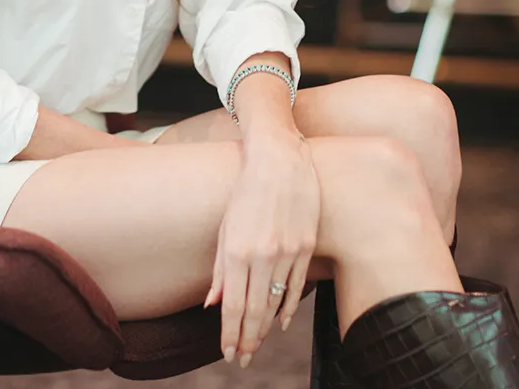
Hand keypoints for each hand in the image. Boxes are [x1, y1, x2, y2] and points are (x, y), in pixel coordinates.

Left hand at [206, 133, 319, 365]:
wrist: (279, 160)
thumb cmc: (246, 191)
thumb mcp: (225, 226)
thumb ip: (219, 268)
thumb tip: (212, 304)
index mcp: (237, 249)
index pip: (232, 305)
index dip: (229, 333)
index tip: (227, 353)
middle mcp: (262, 254)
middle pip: (254, 311)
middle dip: (246, 339)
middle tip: (241, 359)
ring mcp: (288, 252)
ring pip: (276, 303)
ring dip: (265, 329)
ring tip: (256, 345)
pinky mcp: (306, 247)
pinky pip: (297, 287)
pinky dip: (288, 309)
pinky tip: (280, 323)